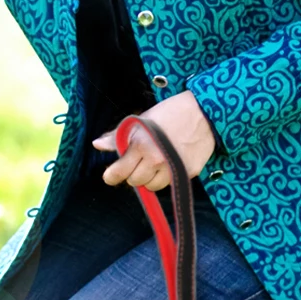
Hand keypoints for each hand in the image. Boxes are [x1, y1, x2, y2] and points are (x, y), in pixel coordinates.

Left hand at [92, 91, 216, 190]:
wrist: (203, 113)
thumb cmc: (168, 114)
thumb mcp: (139, 122)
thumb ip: (117, 136)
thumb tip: (97, 145)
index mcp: (140, 146)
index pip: (119, 172)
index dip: (112, 176)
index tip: (110, 176)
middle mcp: (156, 160)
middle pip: (135, 181)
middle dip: (132, 174)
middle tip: (137, 162)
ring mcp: (173, 168)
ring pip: (152, 186)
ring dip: (148, 178)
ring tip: (153, 162)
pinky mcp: (187, 173)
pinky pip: (169, 184)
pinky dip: (165, 178)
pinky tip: (167, 163)